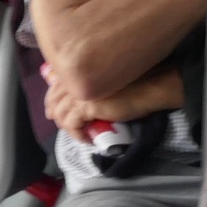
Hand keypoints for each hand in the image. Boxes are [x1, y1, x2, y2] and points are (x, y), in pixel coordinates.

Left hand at [43, 63, 180, 133]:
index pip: (55, 86)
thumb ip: (94, 81)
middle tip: (65, 126)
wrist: (153, 87)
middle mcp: (76, 77)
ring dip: (68, 127)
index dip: (52, 100)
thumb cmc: (138, 82)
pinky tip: (87, 139)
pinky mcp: (86, 106)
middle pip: (54, 100)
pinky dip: (77, 135)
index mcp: (80, 68)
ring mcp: (79, 91)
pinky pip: (72, 125)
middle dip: (56, 115)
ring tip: (80, 133)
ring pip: (61, 114)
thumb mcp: (110, 79)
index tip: (54, 111)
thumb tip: (82, 96)